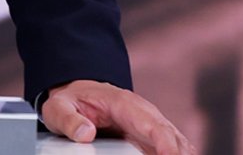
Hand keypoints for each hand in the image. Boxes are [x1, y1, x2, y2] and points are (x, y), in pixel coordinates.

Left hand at [41, 79, 194, 154]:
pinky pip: (170, 145)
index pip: (151, 124)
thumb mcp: (59, 108)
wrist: (79, 93)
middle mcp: (143, 112)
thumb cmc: (71, 101)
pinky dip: (177, 153)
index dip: (163, 142)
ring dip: (182, 153)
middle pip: (170, 134)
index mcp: (124, 104)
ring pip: (176, 140)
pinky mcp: (149, 135)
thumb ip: (69, 121)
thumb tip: (86, 133)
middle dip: (179, 152)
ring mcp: (149, 123)